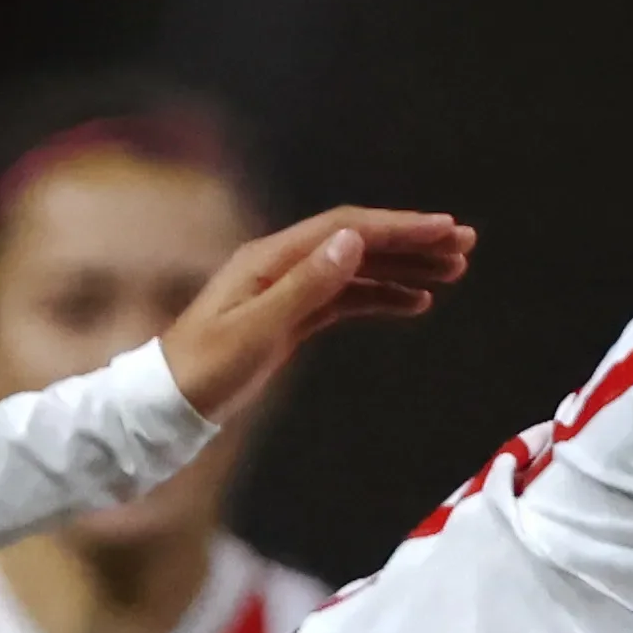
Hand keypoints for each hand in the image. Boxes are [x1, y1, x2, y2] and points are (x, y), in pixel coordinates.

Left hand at [157, 208, 476, 421]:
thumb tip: (352, 242)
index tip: (445, 230)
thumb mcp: (255, 329)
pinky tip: (414, 303)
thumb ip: (306, 286)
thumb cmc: (204, 370)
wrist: (167, 404)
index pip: (348, 230)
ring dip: (404, 269)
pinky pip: (345, 299)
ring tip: (452, 274)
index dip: (400, 228)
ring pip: (357, 270)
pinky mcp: (290, 319)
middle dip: (413, 242)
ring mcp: (286, 290)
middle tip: (465, 246)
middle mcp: (281, 265)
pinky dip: (382, 297)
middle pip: (358, 242)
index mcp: (271, 258)